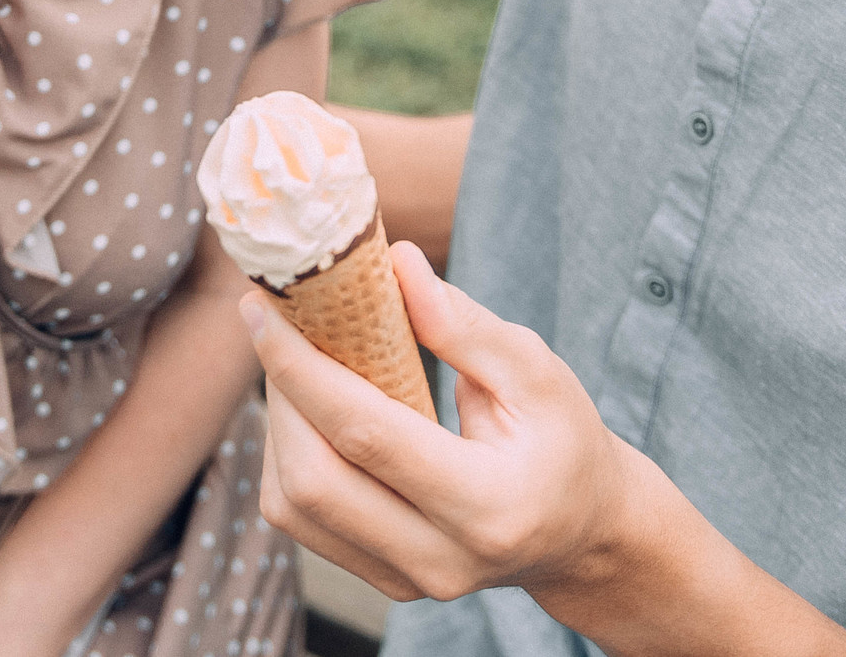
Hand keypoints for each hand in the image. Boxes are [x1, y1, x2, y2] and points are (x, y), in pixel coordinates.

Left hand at [245, 240, 632, 603]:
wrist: (582, 532)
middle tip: (273, 326)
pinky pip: (305, 522)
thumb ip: (465, 325)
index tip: (262, 310)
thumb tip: (397, 264)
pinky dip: (288, 459)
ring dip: (277, 427)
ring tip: (292, 363)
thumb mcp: (537, 373)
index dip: (302, 369)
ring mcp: (408, 581)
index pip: (367, 435)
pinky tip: (307, 411)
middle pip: (313, 482)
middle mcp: (441, 559)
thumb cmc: (563, 441)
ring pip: (294, 508)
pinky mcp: (383, 581)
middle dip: (279, 395)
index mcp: (489, 505)